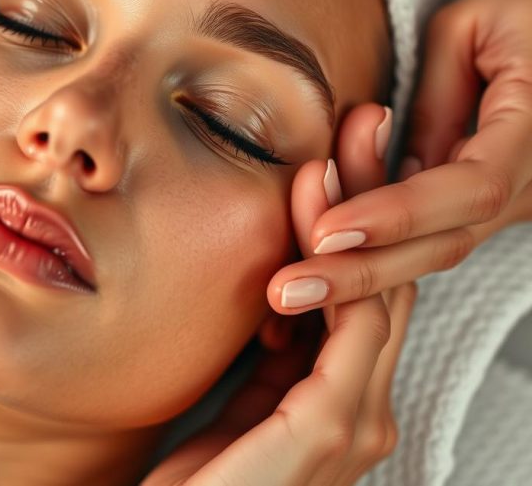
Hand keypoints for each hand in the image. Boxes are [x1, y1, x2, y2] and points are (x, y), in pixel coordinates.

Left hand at [144, 105, 413, 484]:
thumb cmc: (197, 479)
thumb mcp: (237, 399)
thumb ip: (268, 355)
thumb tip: (271, 289)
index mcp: (336, 396)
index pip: (360, 292)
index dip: (357, 219)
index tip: (341, 152)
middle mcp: (359, 407)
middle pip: (379, 281)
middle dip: (374, 200)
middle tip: (365, 125)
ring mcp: (352, 422)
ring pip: (370, 293)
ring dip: (359, 216)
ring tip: (345, 148)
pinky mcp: (325, 431)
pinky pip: (344, 331)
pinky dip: (336, 268)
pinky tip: (317, 222)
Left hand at [266, 0, 531, 314]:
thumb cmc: (531, 2)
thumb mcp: (473, 24)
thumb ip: (432, 98)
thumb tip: (393, 167)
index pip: (467, 189)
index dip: (395, 214)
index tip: (325, 231)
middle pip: (447, 242)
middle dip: (361, 274)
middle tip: (285, 292)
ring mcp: (522, 200)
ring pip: (439, 249)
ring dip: (361, 274)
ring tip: (289, 290)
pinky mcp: (496, 201)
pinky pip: (435, 233)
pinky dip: (377, 251)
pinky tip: (317, 268)